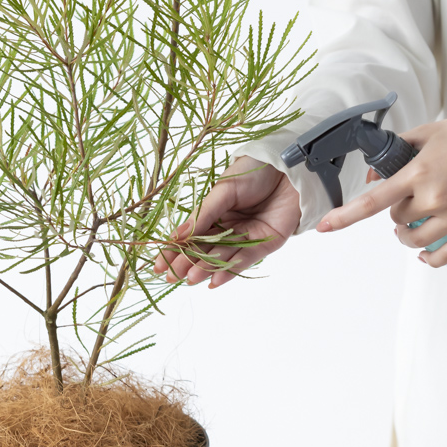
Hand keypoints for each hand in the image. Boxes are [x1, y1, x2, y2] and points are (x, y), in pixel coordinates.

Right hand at [153, 156, 300, 287]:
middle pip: (204, 250)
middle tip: (171, 277)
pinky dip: (230, 271)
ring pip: (222, 257)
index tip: (157, 265)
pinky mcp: (265, 243)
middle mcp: (229, 227)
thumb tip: (178, 236)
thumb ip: (204, 214)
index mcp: (215, 212)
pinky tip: (214, 281)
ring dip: (205, 269)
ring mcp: (246, 237)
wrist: (289, 166)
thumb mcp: (223, 190)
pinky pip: (245, 260)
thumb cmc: (255, 171)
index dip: (174, 250)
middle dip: (186, 263)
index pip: (190, 235)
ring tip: (189, 279)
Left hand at [316, 111, 446, 266]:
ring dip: (408, 233)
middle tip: (411, 196)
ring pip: (415, 239)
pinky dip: (430, 258)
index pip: (374, 200)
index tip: (326, 227)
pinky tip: (424, 254)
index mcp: (419, 172)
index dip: (346, 216)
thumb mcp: (427, 133)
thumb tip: (371, 174)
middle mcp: (436, 197)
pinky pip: (445, 255)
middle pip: (397, 220)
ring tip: (412, 222)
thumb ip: (396, 152)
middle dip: (397, 210)